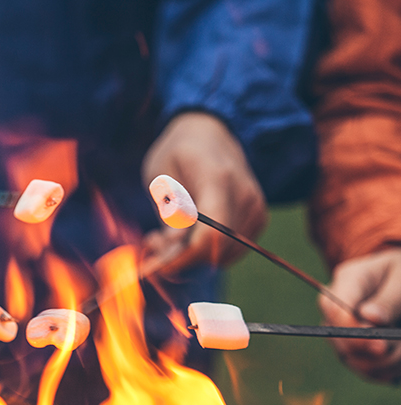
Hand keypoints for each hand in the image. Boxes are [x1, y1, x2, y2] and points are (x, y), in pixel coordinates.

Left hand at [141, 112, 266, 273]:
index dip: (183, 259)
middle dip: (181, 259)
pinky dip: (206, 252)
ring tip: (166, 236)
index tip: (156, 265)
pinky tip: (187, 235)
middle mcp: (244, 196)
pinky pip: (230, 252)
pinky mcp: (258, 219)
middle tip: (153, 243)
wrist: (209, 134)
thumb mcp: (160, 178)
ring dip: (191, 257)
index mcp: (217, 179)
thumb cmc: (177, 154)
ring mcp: (256, 208)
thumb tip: (172, 249)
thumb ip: (168, 215)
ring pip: (223, 256)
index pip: (210, 236)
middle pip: (215, 251)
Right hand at [319, 249, 400, 381]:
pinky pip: (365, 370)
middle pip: (336, 337)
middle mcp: (338, 307)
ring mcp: (343, 330)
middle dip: (370, 349)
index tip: (379, 343)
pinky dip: (387, 370)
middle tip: (399, 348)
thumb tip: (369, 318)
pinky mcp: (355, 350)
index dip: (349, 329)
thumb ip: (387, 299)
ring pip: (350, 358)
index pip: (332, 307)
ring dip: (384, 363)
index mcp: (348, 281)